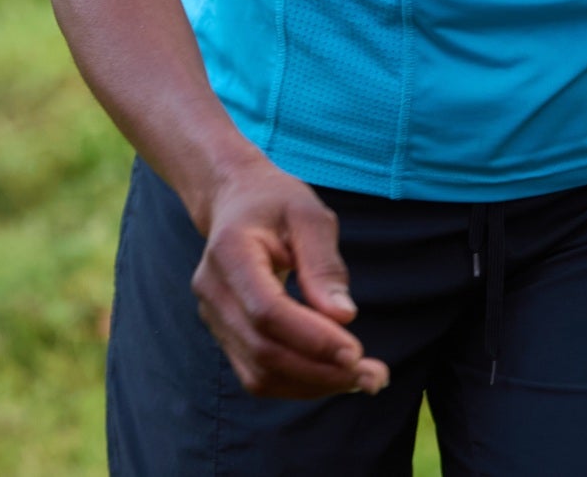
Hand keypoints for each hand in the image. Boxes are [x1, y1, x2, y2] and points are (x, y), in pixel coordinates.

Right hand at [190, 159, 389, 397]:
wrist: (235, 202)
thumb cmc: (276, 203)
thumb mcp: (309, 215)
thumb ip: (324, 264)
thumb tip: (343, 317)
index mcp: (230, 250)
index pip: (266, 310)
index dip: (311, 338)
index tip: (356, 352)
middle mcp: (212, 289)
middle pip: (263, 349)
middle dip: (321, 371)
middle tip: (374, 375)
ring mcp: (213, 316)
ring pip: (259, 372)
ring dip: (314, 384)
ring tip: (364, 378)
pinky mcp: (225, 334)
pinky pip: (259, 374)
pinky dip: (299, 383)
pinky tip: (335, 374)